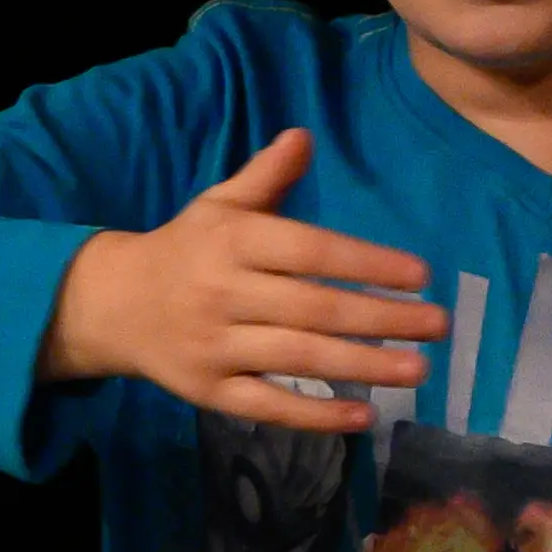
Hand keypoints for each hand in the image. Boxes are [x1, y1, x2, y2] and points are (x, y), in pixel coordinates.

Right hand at [35, 130, 446, 434]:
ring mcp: (216, 347)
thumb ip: (266, 176)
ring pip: (299, 360)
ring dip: (364, 367)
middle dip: (382, 319)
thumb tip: (305, 136)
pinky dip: (316, 415)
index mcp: (233, 241)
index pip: (310, 252)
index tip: (421, 275)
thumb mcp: (219, 205)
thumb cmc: (186, 249)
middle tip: (439, 326)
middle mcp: (224, 293)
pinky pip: (269, 407)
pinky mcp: (209, 392)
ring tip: (419, 369)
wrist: (112, 305)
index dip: (367, 263)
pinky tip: (365, 415)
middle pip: (314, 310)